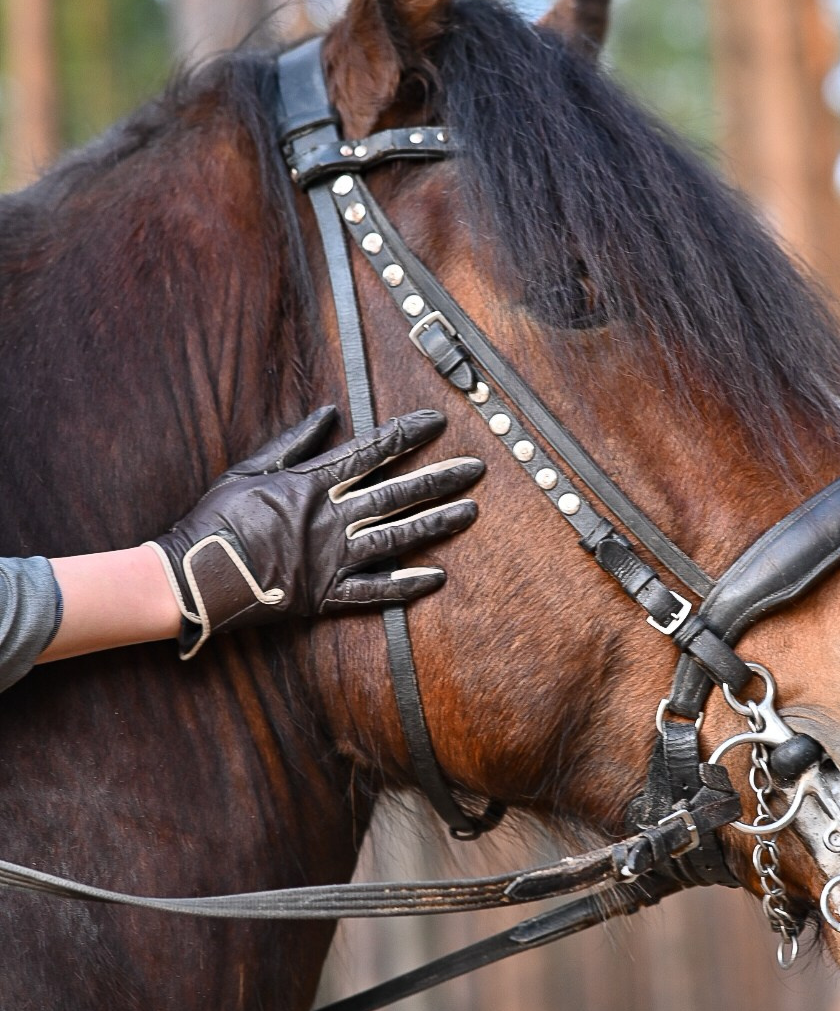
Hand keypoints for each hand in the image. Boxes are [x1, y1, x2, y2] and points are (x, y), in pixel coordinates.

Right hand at [148, 406, 482, 657]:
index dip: (406, 435)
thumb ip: (293, 442)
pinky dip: (406, 585)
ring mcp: (330, 560)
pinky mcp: (325, 596)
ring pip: (395, 538)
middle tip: (476, 469)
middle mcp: (328, 520)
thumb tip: (330, 414)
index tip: (438, 422)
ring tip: (471, 512)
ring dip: (436, 524)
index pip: (370, 452)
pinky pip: (374, 592)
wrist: (192, 577)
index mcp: (309, 485)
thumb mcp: (248, 468)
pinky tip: (438, 576)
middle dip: (439, 479)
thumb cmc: (215, 520)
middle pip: (395, 494)